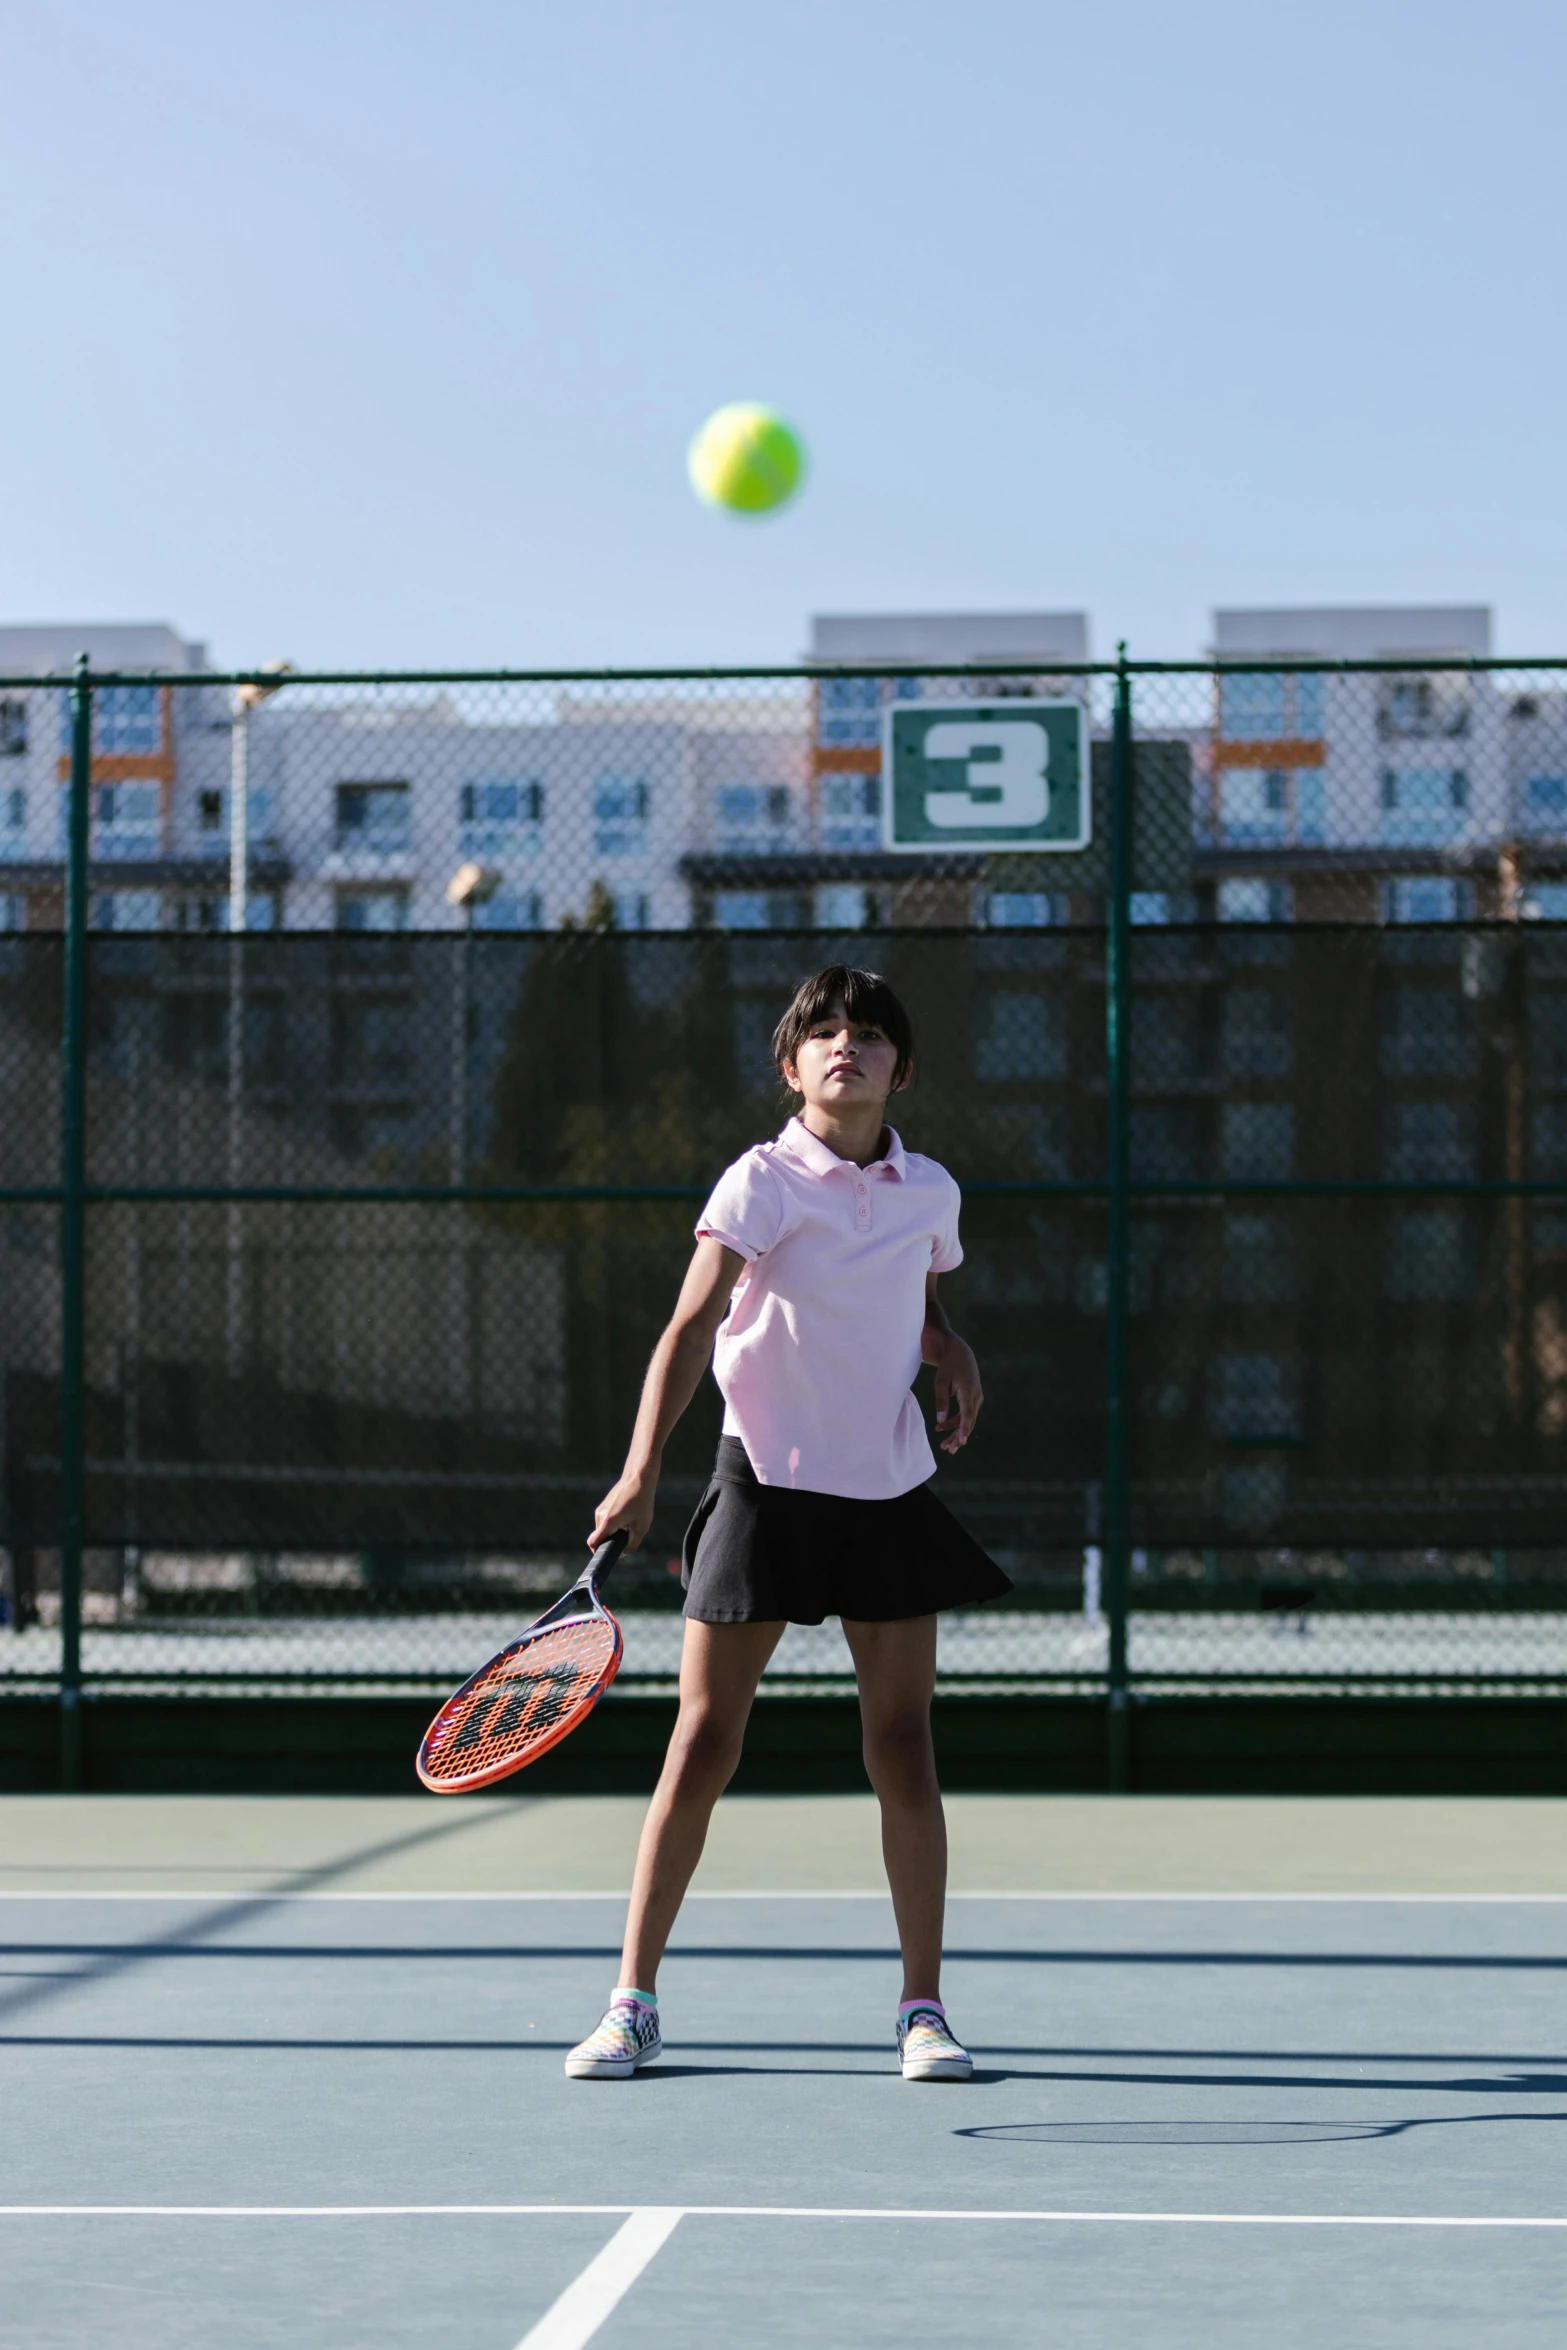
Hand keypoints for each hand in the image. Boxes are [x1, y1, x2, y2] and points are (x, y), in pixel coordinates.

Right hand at [587, 1470, 656, 1554]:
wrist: (638, 1478)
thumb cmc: (641, 1502)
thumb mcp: (642, 1527)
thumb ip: (632, 1544)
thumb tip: (623, 1553)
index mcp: (608, 1522)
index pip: (593, 1543)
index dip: (598, 1552)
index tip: (607, 1555)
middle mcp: (600, 1516)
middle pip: (601, 1537)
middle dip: (612, 1540)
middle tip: (628, 1535)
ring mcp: (601, 1509)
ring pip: (604, 1528)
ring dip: (614, 1531)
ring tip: (631, 1522)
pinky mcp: (604, 1504)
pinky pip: (606, 1520)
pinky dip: (615, 1523)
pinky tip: (629, 1515)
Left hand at [930, 1332, 982, 1454]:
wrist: (960, 1353)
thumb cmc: (948, 1366)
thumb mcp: (941, 1381)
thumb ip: (941, 1401)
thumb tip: (940, 1420)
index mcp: (969, 1391)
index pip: (967, 1415)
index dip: (963, 1429)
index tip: (961, 1443)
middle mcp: (976, 1397)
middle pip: (968, 1422)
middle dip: (958, 1437)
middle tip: (947, 1450)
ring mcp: (976, 1398)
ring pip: (968, 1420)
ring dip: (956, 1432)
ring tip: (944, 1445)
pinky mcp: (973, 1399)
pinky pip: (966, 1415)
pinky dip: (956, 1423)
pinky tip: (942, 1428)